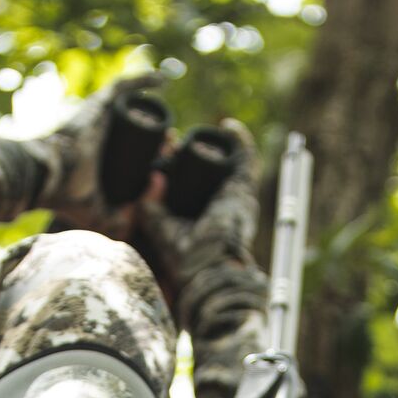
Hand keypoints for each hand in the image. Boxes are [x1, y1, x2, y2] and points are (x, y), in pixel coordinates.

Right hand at [33, 72, 165, 234]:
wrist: (50, 175)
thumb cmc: (70, 195)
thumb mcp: (102, 216)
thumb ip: (123, 221)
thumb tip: (146, 201)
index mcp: (104, 161)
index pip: (135, 157)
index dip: (155, 159)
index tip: (169, 166)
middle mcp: (103, 136)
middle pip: (139, 133)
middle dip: (159, 141)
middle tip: (174, 148)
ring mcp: (100, 118)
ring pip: (135, 111)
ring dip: (154, 116)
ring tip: (171, 129)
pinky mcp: (99, 104)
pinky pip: (125, 87)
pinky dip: (144, 81)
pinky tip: (163, 81)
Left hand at [134, 119, 259, 315]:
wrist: (208, 270)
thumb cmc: (187, 261)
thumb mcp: (160, 229)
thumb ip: (151, 208)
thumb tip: (150, 182)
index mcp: (199, 214)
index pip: (188, 182)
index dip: (173, 164)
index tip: (160, 151)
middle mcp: (218, 204)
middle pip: (204, 169)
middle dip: (185, 152)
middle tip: (168, 140)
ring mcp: (233, 197)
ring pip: (225, 163)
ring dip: (209, 145)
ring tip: (190, 133)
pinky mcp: (243, 191)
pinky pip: (247, 160)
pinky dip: (240, 141)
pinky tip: (227, 126)